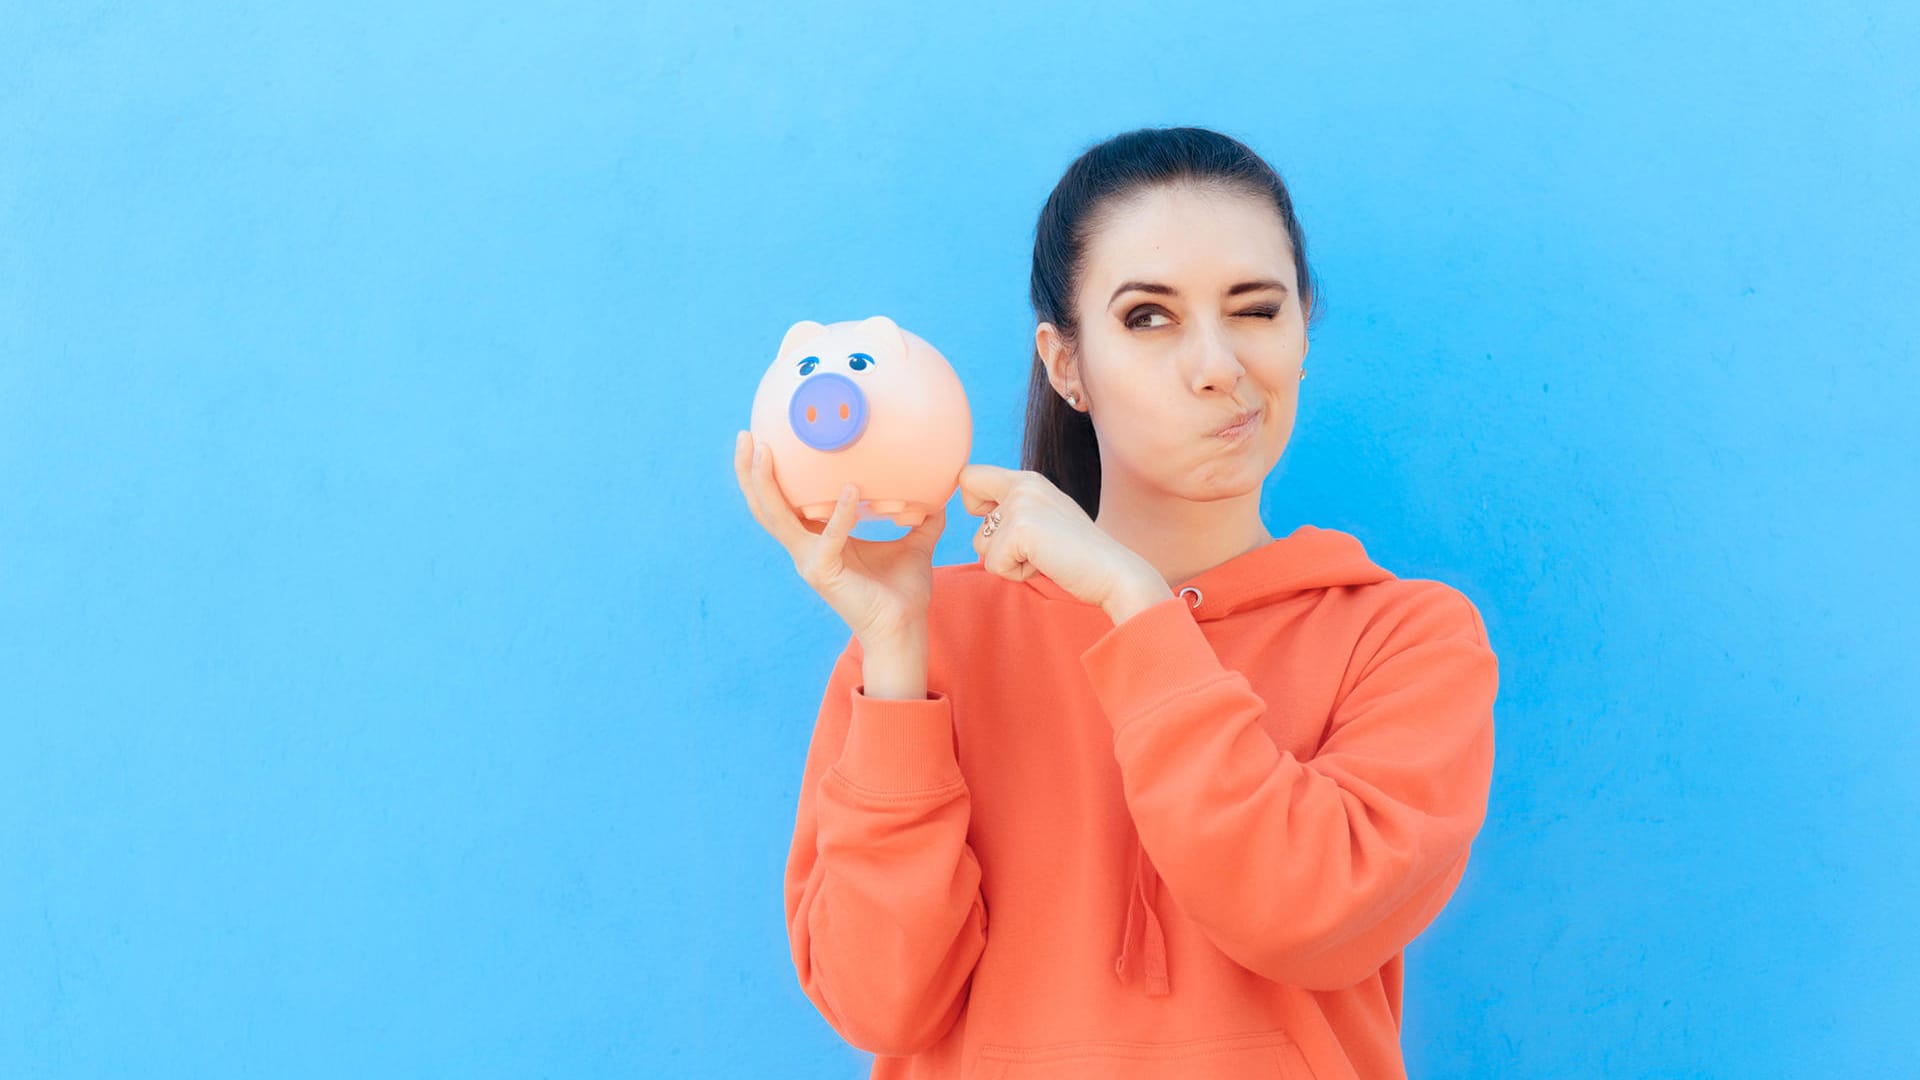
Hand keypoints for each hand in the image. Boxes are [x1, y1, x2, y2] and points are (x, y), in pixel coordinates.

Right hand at [733, 431, 946, 645]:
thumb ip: (920, 516)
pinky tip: (852, 489)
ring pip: (776, 518)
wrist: (905, 629)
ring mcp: (810, 562)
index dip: (768, 475)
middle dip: (749, 471)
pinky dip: (841, 513)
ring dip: (766, 484)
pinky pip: (829, 538)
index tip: (765, 438)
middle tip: (746, 435)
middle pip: (764, 507)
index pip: (783, 503)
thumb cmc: (903, 591)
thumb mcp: (914, 543)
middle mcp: (806, 549)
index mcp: (819, 540)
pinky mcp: (824, 575)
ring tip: (766, 451)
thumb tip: (939, 491)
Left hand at [956, 463, 1158, 611]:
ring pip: (979, 543)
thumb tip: (978, 515)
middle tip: (1030, 546)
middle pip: (967, 503)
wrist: (1114, 573)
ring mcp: (1022, 504)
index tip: (1005, 525)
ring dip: (1007, 560)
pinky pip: (993, 564)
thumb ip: (1014, 510)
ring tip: (1043, 556)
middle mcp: (1023, 483)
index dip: (976, 504)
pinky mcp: (1021, 530)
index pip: (970, 476)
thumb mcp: (1043, 520)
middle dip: (989, 537)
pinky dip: (1017, 574)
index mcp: (1027, 479)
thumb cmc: (1077, 555)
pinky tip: (1046, 565)